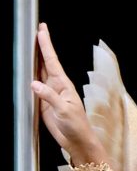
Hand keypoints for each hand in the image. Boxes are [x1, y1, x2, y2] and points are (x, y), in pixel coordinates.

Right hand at [31, 23, 105, 163]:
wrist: (76, 140)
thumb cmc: (76, 125)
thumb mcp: (64, 110)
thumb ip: (49, 96)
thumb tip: (34, 84)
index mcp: (64, 85)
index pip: (53, 61)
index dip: (46, 46)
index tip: (42, 31)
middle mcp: (57, 86)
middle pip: (46, 62)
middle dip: (41, 47)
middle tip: (37, 30)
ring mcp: (50, 93)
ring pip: (39, 72)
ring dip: (34, 59)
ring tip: (29, 45)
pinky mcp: (44, 102)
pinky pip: (34, 86)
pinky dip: (29, 76)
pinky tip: (26, 70)